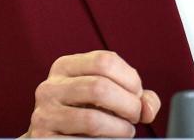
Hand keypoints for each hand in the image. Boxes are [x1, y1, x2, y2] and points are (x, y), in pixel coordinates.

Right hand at [25, 50, 161, 137]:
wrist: (53, 138)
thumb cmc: (86, 112)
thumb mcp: (106, 94)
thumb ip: (134, 94)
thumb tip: (148, 107)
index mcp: (64, 67)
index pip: (104, 60)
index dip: (130, 79)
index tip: (137, 94)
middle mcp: (50, 88)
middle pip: (100, 87)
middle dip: (128, 105)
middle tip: (135, 116)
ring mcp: (44, 115)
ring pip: (92, 119)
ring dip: (119, 129)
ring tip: (125, 131)